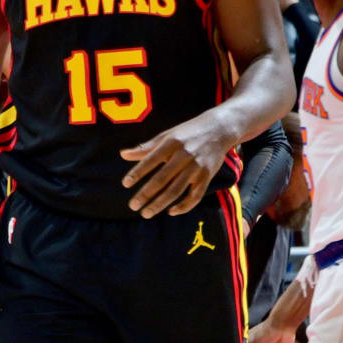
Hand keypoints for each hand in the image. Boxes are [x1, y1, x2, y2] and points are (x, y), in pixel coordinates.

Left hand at [119, 111, 236, 216]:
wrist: (220, 129)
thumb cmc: (188, 132)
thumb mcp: (167, 135)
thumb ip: (146, 147)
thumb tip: (122, 154)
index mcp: (172, 143)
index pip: (151, 160)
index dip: (137, 173)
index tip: (125, 184)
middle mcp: (184, 155)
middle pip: (162, 179)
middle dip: (146, 194)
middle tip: (133, 206)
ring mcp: (197, 167)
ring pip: (176, 190)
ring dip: (160, 204)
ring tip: (146, 213)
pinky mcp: (207, 176)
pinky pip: (195, 196)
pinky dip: (183, 206)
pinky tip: (170, 211)